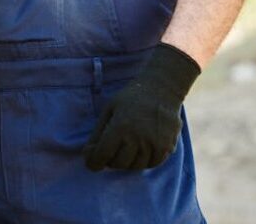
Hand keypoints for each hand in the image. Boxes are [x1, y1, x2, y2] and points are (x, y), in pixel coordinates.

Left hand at [83, 43, 200, 171]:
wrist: (162, 89)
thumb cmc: (132, 98)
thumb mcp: (109, 109)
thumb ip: (98, 133)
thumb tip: (87, 154)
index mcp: (120, 126)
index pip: (103, 154)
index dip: (94, 162)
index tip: (91, 163)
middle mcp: (138, 138)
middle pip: (119, 164)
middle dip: (110, 161)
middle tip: (110, 152)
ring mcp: (154, 144)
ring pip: (136, 166)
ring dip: (127, 162)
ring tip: (125, 150)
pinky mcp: (168, 147)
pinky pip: (152, 164)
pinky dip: (143, 162)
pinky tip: (139, 151)